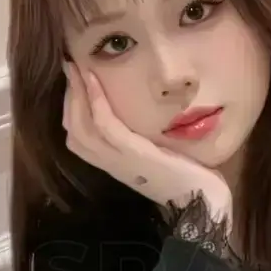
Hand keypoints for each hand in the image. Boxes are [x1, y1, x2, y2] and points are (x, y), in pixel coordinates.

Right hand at [63, 63, 231, 225]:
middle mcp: (111, 164)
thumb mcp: (158, 156)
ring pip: (81, 127)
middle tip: (69, 67)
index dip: (70, 109)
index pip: (78, 137)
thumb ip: (144, 142)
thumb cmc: (188, 178)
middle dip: (68, 97)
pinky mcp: (135, 154)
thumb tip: (142, 114)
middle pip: (73, 130)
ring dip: (75, 95)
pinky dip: (96, 102)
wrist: (203, 203)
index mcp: (115, 164)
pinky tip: (93, 80)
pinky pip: (106, 126)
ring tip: (76, 69)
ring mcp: (121, 161)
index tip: (73, 81)